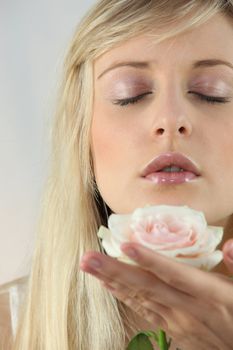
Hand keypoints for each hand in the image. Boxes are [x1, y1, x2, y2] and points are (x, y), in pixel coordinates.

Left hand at [80, 243, 232, 349]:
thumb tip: (230, 244)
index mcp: (208, 294)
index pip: (173, 274)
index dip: (149, 260)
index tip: (124, 246)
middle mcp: (188, 308)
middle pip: (146, 287)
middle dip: (114, 271)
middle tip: (87, 258)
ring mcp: (177, 322)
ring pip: (139, 299)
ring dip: (112, 282)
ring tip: (89, 267)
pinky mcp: (173, 330)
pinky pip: (143, 311)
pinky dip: (123, 297)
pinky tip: (108, 285)